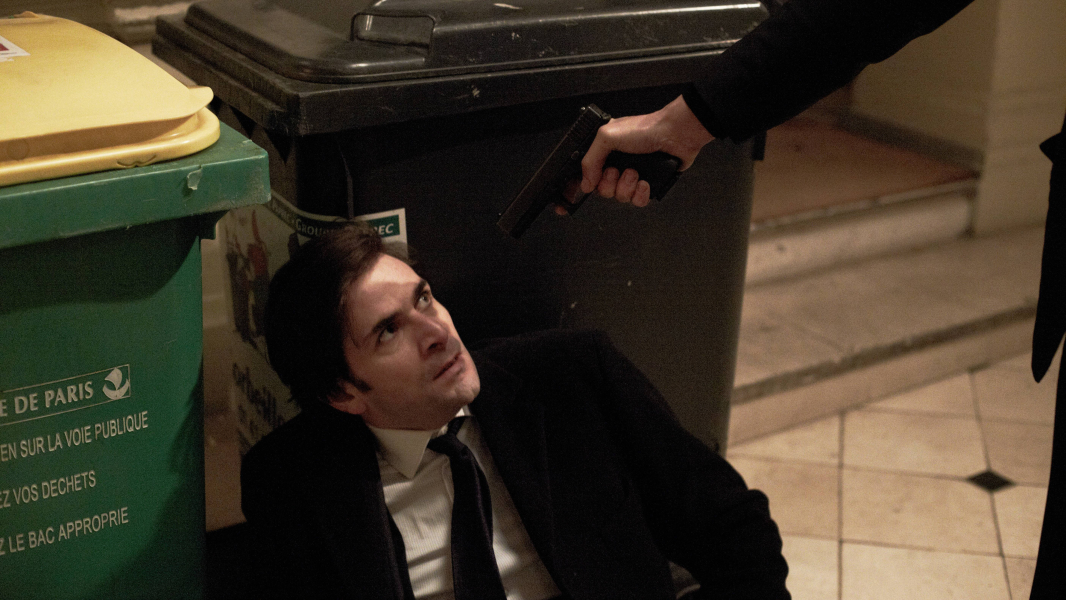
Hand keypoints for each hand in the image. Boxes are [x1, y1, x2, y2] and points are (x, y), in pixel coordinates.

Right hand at [579, 95, 713, 206]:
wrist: (675, 135)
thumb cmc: (645, 129)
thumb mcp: (607, 136)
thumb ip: (590, 160)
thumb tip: (585, 183)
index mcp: (605, 152)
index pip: (587, 174)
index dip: (583, 185)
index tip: (581, 191)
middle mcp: (617, 164)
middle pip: (602, 190)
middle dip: (609, 183)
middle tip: (617, 170)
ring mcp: (633, 176)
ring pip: (620, 197)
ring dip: (626, 186)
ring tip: (635, 172)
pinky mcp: (648, 185)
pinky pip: (637, 202)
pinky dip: (640, 194)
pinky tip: (644, 182)